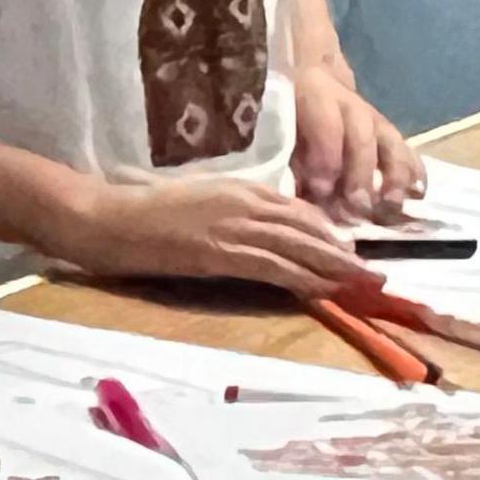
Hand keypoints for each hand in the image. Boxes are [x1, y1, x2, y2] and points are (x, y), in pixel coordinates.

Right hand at [55, 175, 369, 295]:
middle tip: (373, 272)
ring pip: (298, 247)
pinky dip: (303, 279)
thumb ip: (230, 211)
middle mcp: (243, 203)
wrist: (106, 218)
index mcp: (238, 188)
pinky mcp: (220, 253)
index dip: (327, 232)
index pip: (296, 210)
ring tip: (362, 284)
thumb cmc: (140, 210)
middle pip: (307, 228)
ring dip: (334, 267)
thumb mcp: (195, 201)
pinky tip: (323, 290)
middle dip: (343, 251)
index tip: (348, 250)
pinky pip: (273, 266)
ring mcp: (233, 227)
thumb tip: (258, 232)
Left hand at [291, 63, 423, 222]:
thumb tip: (293, 199)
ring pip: (390, 144)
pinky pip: (407, 150)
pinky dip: (414, 173)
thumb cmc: (284, 112)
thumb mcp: (276, 126)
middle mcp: (349, 105)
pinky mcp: (389, 132)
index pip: (325, 124)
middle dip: (360, 175)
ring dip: (394, 177)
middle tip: (358, 207)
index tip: (321, 191)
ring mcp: (374, 118)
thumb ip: (285, 158)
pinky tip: (417, 194)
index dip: (325, 158)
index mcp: (313, 95)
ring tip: (392, 206)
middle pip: (362, 138)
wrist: (306, 78)